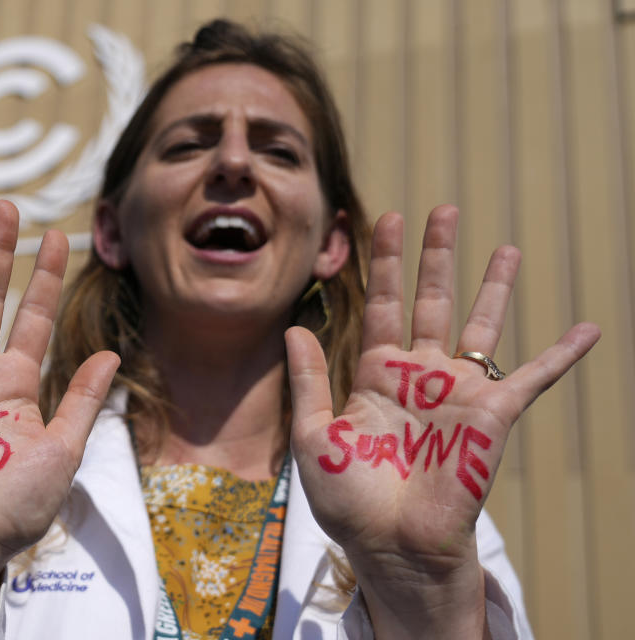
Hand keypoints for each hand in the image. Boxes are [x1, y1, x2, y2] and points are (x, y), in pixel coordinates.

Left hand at [286, 206, 598, 636]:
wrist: (391, 546)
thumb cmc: (349, 500)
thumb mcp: (315, 436)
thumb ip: (310, 381)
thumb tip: (295, 327)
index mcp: (376, 376)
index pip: (381, 306)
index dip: (382, 264)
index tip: (384, 222)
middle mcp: (419, 375)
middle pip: (429, 300)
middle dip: (435, 256)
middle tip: (441, 210)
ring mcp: (458, 391)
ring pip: (481, 325)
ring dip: (493, 286)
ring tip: (506, 246)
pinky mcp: (492, 414)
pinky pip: (534, 377)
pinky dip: (562, 354)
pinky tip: (588, 329)